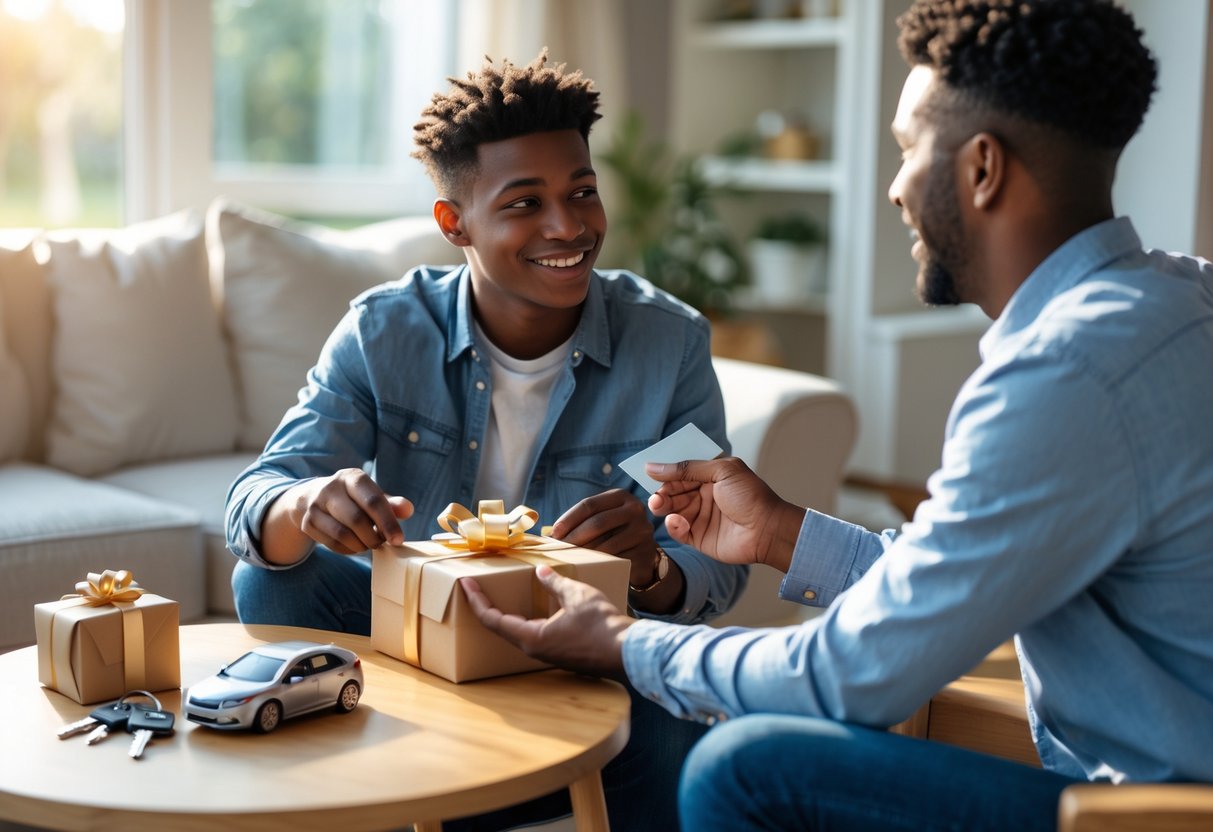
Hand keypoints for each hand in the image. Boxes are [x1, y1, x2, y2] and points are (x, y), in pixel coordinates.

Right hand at [274, 468, 412, 557]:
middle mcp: (331, 488)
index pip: (373, 501)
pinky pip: (332, 544)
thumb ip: (391, 503)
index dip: (388, 522)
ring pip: (343, 534)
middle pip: (357, 520)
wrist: (313, 497)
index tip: (398, 539)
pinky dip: (348, 550)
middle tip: (381, 543)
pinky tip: (354, 546)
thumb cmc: (353, 498)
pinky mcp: (307, 522)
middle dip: (374, 537)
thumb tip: (408, 509)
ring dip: (361, 545)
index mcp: (352, 477)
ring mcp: (315, 505)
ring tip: (369, 544)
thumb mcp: (372, 495)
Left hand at [460, 566, 632, 680]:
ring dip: (507, 613)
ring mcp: (548, 654)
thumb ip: (555, 583)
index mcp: (532, 637)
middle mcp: (534, 649)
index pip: (493, 619)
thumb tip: (541, 572)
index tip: (465, 584)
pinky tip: (536, 605)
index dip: (476, 601)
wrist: (628, 652)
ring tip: (501, 593)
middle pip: (501, 627)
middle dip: (487, 606)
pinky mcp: (560, 654)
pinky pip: (535, 635)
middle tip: (476, 587)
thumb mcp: (576, 595)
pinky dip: (527, 619)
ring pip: (518, 632)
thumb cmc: (602, 625)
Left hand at [549, 488, 661, 586]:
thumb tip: (549, 533)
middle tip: (559, 550)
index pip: (589, 504)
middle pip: (597, 523)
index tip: (554, 533)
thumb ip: (583, 520)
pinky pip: (616, 559)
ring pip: (606, 543)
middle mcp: (635, 508)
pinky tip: (587, 567)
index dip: (569, 518)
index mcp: (621, 496)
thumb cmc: (615, 534)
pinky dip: (599, 564)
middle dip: (574, 537)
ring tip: (569, 559)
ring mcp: (642, 530)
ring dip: (584, 553)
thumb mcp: (603, 519)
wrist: (643, 555)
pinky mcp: (644, 551)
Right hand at [646, 457, 803, 572]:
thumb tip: (653, 466)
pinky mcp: (699, 537)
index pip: (681, 472)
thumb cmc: (750, 496)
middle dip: (662, 492)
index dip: (666, 472)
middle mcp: (704, 495)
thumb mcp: (721, 471)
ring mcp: (701, 517)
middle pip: (673, 491)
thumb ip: (687, 468)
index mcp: (710, 477)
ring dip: (663, 507)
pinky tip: (676, 521)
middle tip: (655, 496)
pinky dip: (673, 526)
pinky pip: (678, 531)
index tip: (648, 471)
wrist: (768, 530)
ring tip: (658, 506)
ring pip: (672, 510)